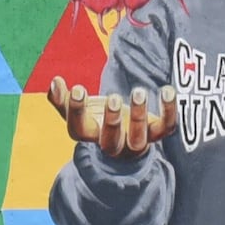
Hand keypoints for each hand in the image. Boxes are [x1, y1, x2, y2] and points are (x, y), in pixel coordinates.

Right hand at [48, 78, 173, 160]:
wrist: (125, 136)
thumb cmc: (96, 119)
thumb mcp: (78, 111)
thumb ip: (62, 98)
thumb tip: (54, 81)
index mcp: (90, 135)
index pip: (79, 129)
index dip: (76, 110)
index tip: (78, 88)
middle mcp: (113, 143)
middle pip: (111, 141)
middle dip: (112, 121)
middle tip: (113, 97)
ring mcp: (136, 141)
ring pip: (140, 139)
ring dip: (139, 116)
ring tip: (139, 91)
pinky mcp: (157, 133)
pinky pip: (167, 126)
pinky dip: (169, 110)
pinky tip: (168, 90)